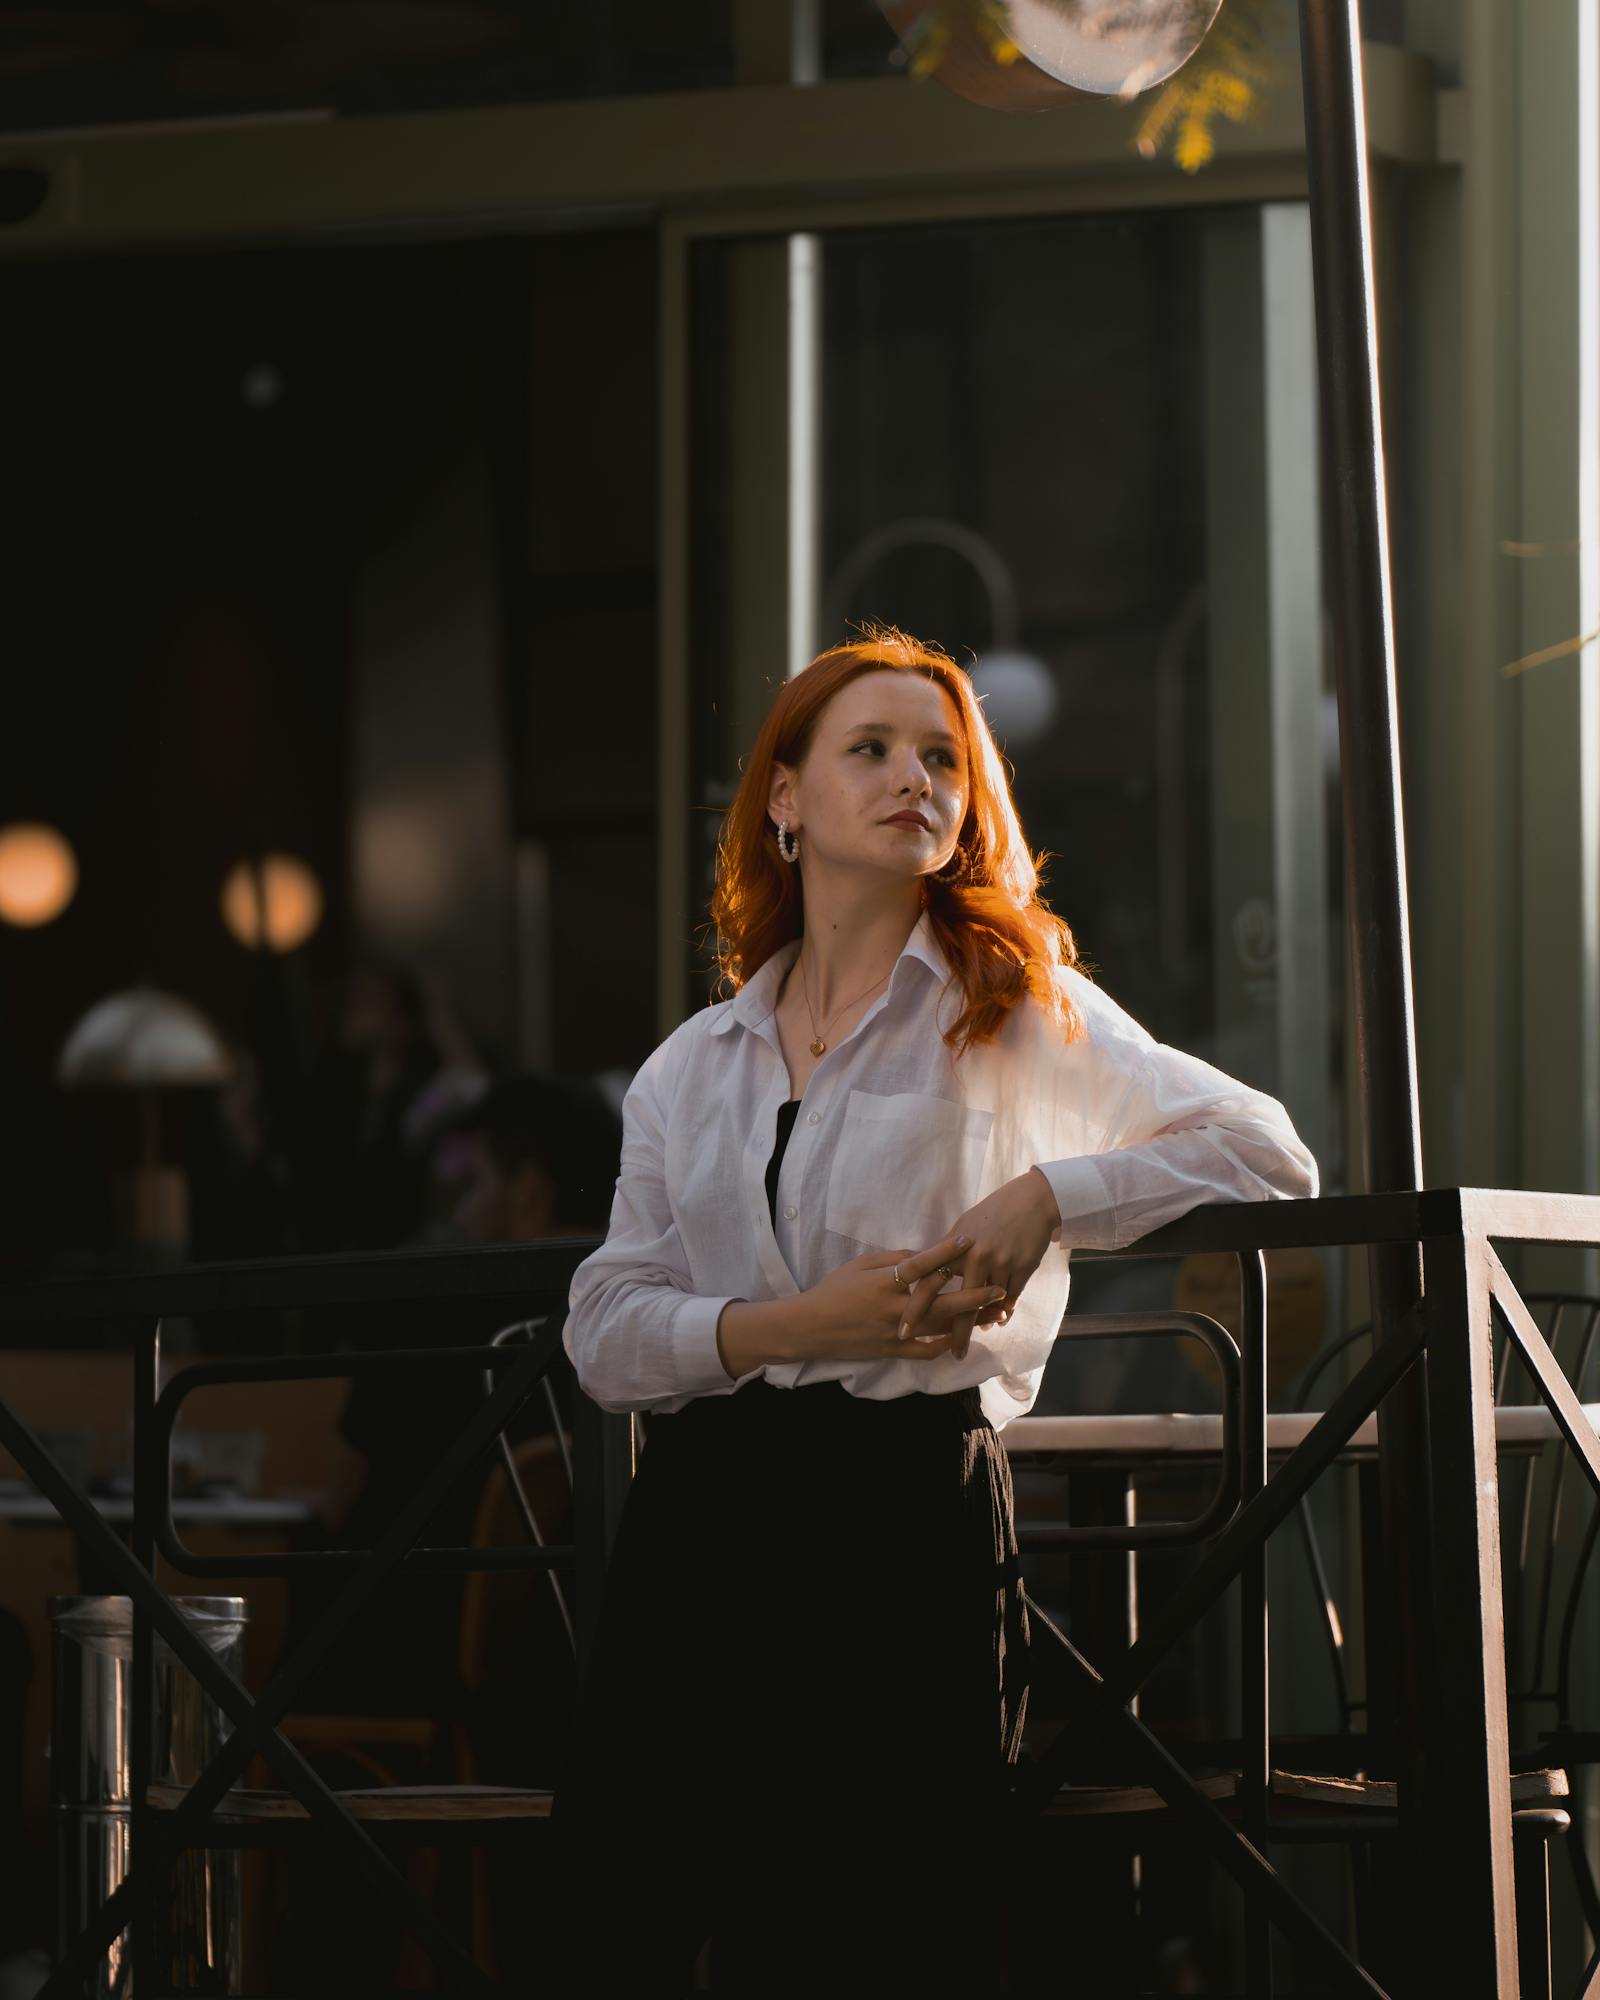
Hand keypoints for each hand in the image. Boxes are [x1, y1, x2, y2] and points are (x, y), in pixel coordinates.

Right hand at [794, 1232, 1009, 1364]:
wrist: (809, 1327)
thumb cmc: (833, 1290)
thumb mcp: (859, 1265)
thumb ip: (892, 1259)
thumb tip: (923, 1254)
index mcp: (882, 1282)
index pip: (919, 1264)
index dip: (945, 1252)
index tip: (969, 1240)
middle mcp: (892, 1308)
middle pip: (940, 1302)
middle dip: (972, 1295)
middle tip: (999, 1287)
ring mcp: (894, 1333)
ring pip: (939, 1328)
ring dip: (968, 1321)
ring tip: (992, 1314)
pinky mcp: (892, 1352)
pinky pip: (924, 1352)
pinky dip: (945, 1345)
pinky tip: (961, 1337)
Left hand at [895, 1169, 1060, 1360]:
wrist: (1033, 1200)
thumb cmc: (994, 1211)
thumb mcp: (964, 1226)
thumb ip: (947, 1251)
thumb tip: (930, 1272)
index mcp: (954, 1245)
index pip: (928, 1280)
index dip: (914, 1307)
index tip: (903, 1330)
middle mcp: (975, 1256)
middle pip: (957, 1302)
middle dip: (952, 1331)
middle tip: (949, 1354)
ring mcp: (1000, 1263)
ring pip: (986, 1305)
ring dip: (979, 1325)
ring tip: (968, 1346)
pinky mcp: (1022, 1268)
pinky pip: (1011, 1298)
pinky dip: (1005, 1312)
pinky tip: (999, 1321)